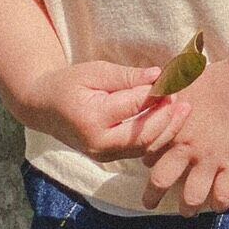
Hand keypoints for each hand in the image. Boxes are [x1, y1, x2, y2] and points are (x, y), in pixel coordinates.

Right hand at [24, 62, 190, 161]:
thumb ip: (127, 76)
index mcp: (92, 118)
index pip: (135, 106)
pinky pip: (139, 150)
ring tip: (184, 109)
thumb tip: (158, 75)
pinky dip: (157, 136)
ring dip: (167, 129)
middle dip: (167, 116)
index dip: (158, 93)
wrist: (43, 107)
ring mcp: (103, 154)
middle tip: (181, 97)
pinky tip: (170, 120)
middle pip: (144, 134)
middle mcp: (98, 143)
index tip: (174, 79)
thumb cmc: (69, 84)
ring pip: (145, 147)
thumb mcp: (95, 71)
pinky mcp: (109, 157)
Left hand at [140, 60, 228, 215]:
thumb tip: (148, 94)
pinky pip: (223, 195)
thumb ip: (162, 92)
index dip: (149, 161)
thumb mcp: (180, 80)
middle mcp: (187, 148)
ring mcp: (211, 159)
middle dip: (153, 196)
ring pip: (191, 197)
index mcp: (171, 128)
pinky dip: (218, 204)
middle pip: (161, 181)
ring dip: (186, 208)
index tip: (151, 165)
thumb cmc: (215, 77)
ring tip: (187, 211)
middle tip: (151, 203)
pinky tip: (217, 204)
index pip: (149, 155)